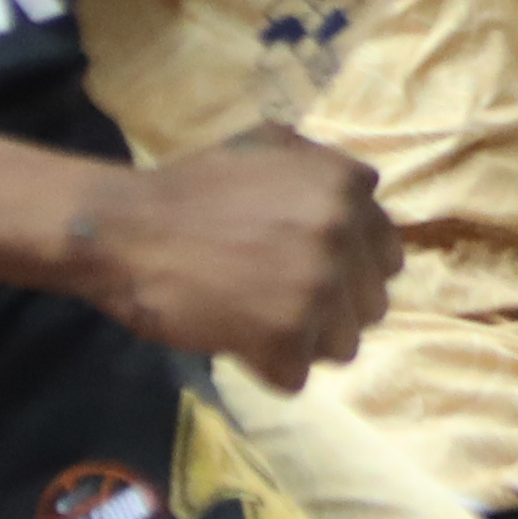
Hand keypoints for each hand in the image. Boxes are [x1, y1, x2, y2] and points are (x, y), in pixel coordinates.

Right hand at [71, 127, 401, 389]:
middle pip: (370, 305)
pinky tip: (236, 338)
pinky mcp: (286, 337)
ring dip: (304, 342)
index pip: (388, 254)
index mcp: (348, 187)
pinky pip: (297, 375)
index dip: (353, 269)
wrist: (128, 229)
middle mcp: (344, 234)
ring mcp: (317, 288)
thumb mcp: (270, 143)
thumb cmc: (194, 185)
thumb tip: (364, 192)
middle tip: (280, 300)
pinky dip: (268, 367)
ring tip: (259, 320)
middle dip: (332, 308)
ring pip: (343, 345)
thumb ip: (324, 168)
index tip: (314, 273)